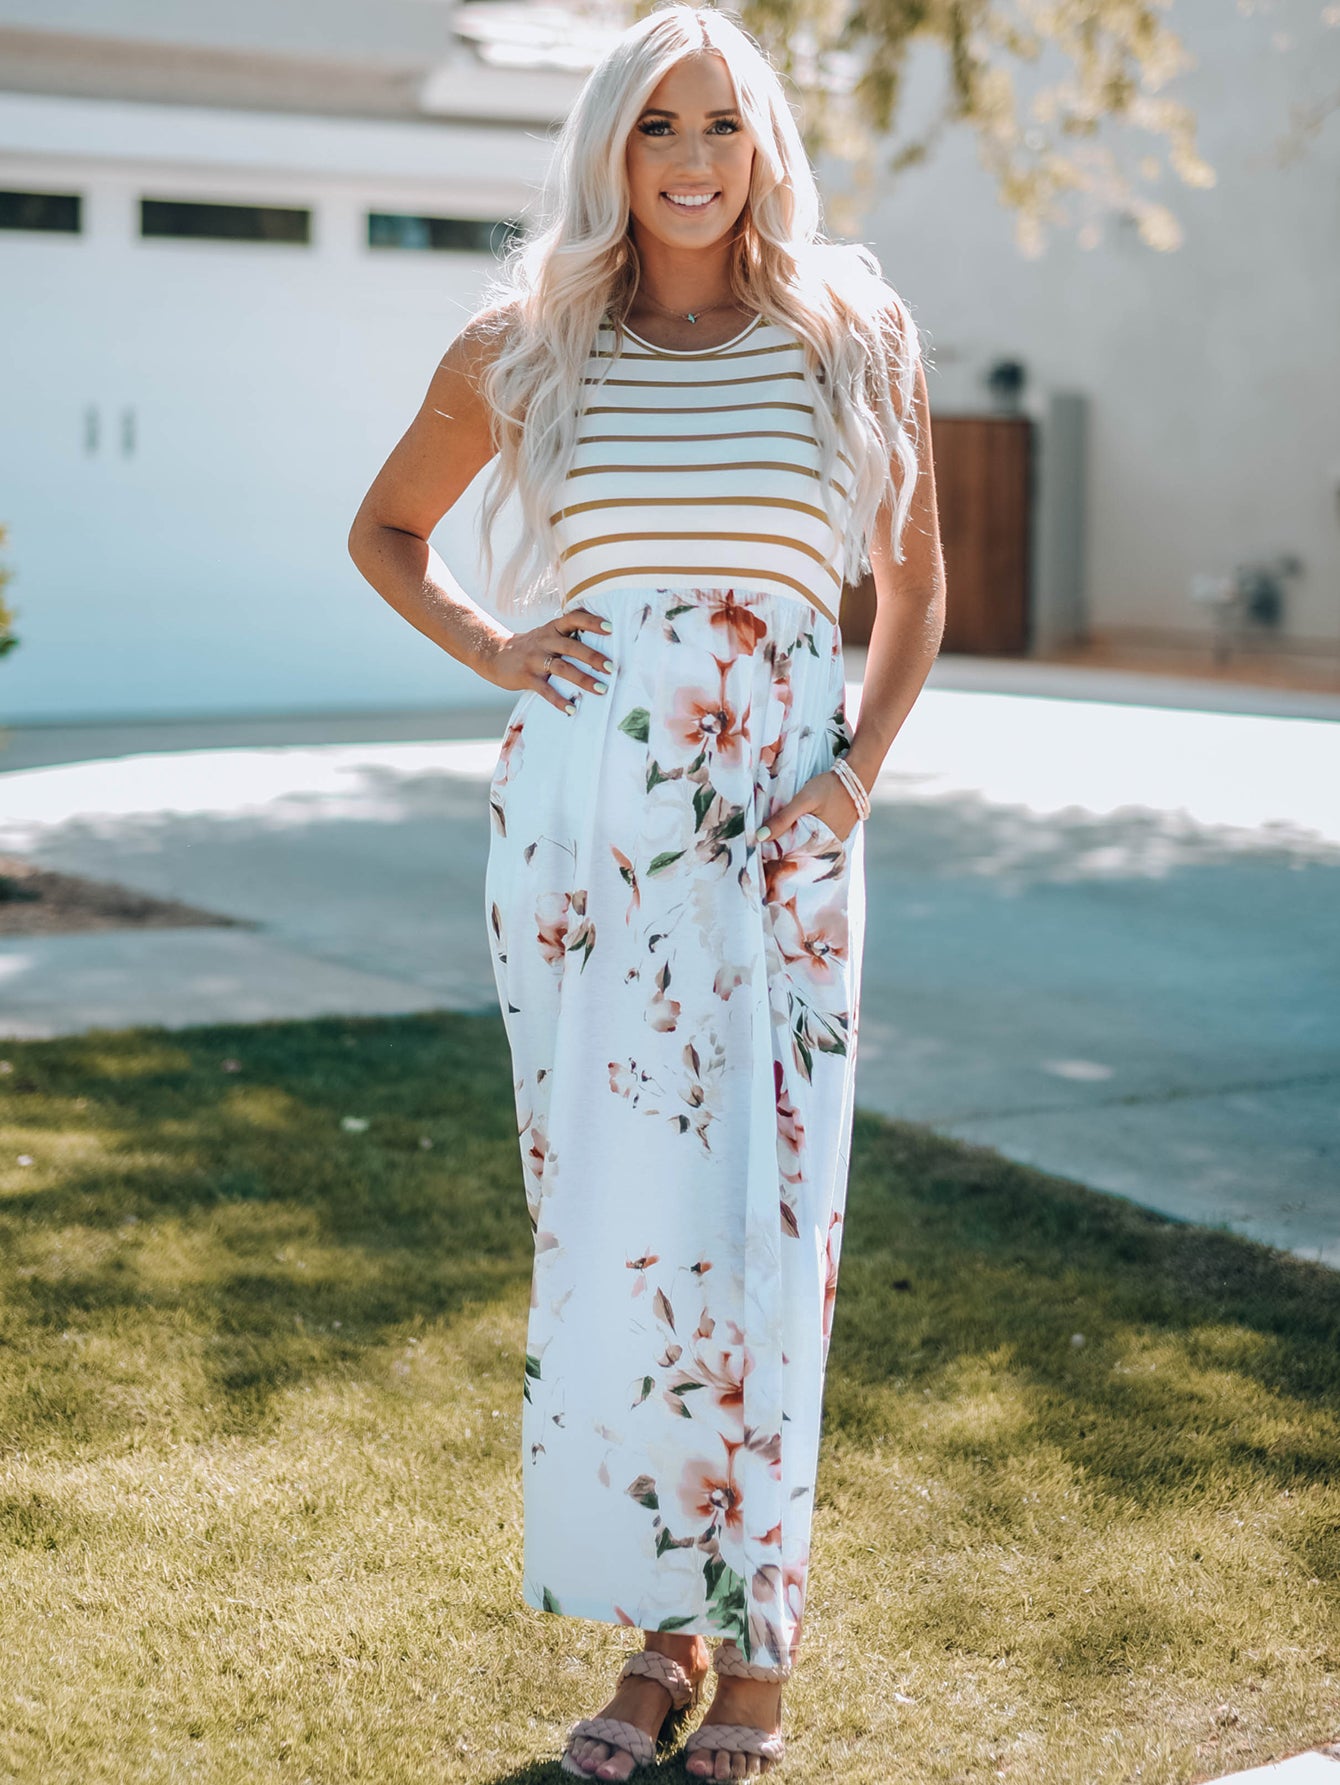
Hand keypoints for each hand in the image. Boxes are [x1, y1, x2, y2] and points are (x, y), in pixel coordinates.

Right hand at [484, 608, 614, 713]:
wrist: (494, 654)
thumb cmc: (530, 646)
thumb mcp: (546, 633)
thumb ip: (567, 633)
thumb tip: (601, 633)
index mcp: (552, 628)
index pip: (573, 619)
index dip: (591, 622)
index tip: (610, 628)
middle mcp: (545, 641)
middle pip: (571, 647)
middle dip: (593, 657)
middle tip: (611, 667)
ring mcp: (535, 659)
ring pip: (562, 668)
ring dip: (583, 679)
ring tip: (601, 689)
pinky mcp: (527, 677)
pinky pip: (545, 690)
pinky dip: (559, 701)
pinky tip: (572, 710)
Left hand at [760, 769, 862, 845]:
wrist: (856, 776)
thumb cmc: (830, 787)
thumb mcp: (804, 800)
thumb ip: (783, 819)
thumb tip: (760, 837)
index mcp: (822, 845)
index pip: (793, 858)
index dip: (776, 854)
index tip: (760, 847)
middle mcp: (830, 848)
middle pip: (800, 854)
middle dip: (783, 849)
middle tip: (765, 840)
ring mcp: (835, 841)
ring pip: (808, 847)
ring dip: (793, 843)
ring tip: (776, 835)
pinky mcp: (837, 834)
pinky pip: (817, 840)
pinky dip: (806, 836)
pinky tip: (796, 829)